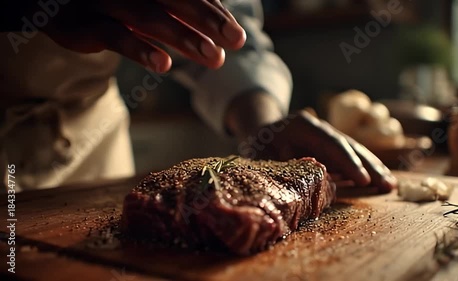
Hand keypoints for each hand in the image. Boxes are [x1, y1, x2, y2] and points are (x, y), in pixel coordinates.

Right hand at [39, 0, 245, 71]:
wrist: (57, 4)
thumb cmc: (114, 5)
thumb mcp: (147, 5)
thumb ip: (178, 11)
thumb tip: (222, 25)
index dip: (214, 11)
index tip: (236, 35)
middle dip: (208, 19)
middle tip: (237, 40)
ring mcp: (103, 0)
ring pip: (148, 16)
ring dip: (183, 36)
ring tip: (214, 57)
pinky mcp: (83, 23)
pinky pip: (114, 35)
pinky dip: (140, 49)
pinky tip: (164, 65)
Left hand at [241, 110, 396, 192]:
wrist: (261, 131)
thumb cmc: (258, 144)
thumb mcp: (259, 152)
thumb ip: (278, 165)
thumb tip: (299, 185)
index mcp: (303, 125)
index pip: (330, 143)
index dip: (347, 162)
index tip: (362, 180)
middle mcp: (321, 128)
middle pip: (348, 145)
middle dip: (369, 166)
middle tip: (387, 185)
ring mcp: (328, 136)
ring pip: (354, 150)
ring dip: (373, 168)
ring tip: (390, 185)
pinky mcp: (331, 148)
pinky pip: (350, 158)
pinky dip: (364, 169)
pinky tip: (379, 182)